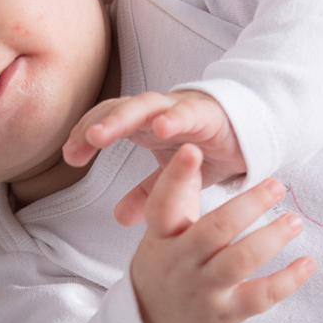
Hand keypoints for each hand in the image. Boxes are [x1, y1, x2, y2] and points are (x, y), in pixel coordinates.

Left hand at [62, 90, 244, 225]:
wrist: (251, 136)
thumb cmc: (206, 148)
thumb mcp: (172, 177)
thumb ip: (147, 193)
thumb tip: (119, 216)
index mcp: (143, 124)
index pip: (106, 121)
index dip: (85, 134)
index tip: (70, 156)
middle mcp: (157, 112)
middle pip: (119, 110)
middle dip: (97, 124)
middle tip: (79, 144)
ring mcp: (181, 109)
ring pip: (145, 106)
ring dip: (122, 119)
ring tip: (100, 136)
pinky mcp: (209, 114)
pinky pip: (188, 112)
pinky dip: (175, 118)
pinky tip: (162, 128)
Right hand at [130, 143, 314, 322]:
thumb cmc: (168, 264)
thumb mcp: (163, 231)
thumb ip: (179, 197)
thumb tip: (190, 149)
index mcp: (164, 235)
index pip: (164, 204)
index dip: (176, 177)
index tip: (192, 149)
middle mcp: (181, 261)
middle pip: (214, 230)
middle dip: (248, 206)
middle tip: (276, 185)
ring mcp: (203, 289)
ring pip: (240, 261)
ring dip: (271, 238)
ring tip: (294, 221)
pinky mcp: (226, 313)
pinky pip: (261, 297)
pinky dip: (288, 280)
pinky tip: (307, 263)